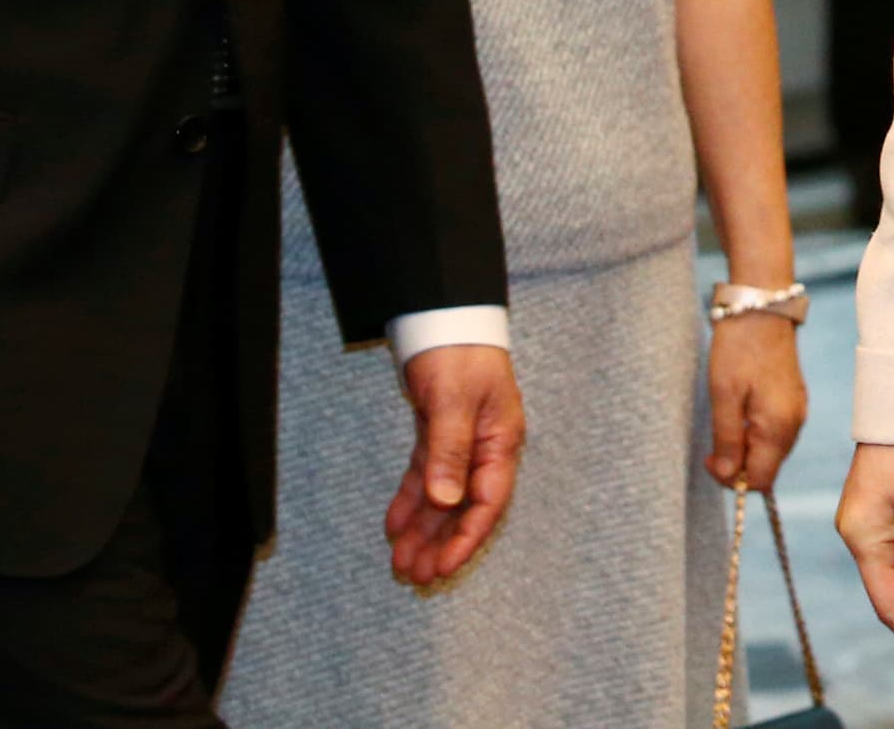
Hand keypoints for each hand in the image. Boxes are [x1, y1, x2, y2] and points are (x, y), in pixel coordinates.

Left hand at [384, 343, 522, 586]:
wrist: (444, 316)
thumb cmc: (459, 353)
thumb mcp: (454, 400)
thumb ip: (449, 451)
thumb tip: (445, 501)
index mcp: (500, 442)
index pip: (487, 502)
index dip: (466, 539)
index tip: (443, 567)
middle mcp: (484, 448)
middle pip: (464, 508)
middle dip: (441, 543)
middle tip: (415, 576)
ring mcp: (462, 443)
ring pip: (442, 498)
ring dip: (424, 530)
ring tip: (401, 563)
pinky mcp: (438, 434)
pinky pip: (426, 477)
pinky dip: (411, 502)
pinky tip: (393, 526)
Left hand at [703, 312, 807, 493]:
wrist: (762, 306)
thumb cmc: (739, 348)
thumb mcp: (723, 395)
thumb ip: (727, 439)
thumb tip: (727, 475)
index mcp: (779, 427)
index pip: (759, 480)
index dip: (731, 479)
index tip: (709, 457)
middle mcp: (794, 424)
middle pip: (767, 468)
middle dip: (737, 464)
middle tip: (713, 440)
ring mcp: (797, 411)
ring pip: (770, 451)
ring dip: (745, 448)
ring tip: (725, 419)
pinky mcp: (793, 400)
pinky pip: (774, 432)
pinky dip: (755, 433)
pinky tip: (740, 411)